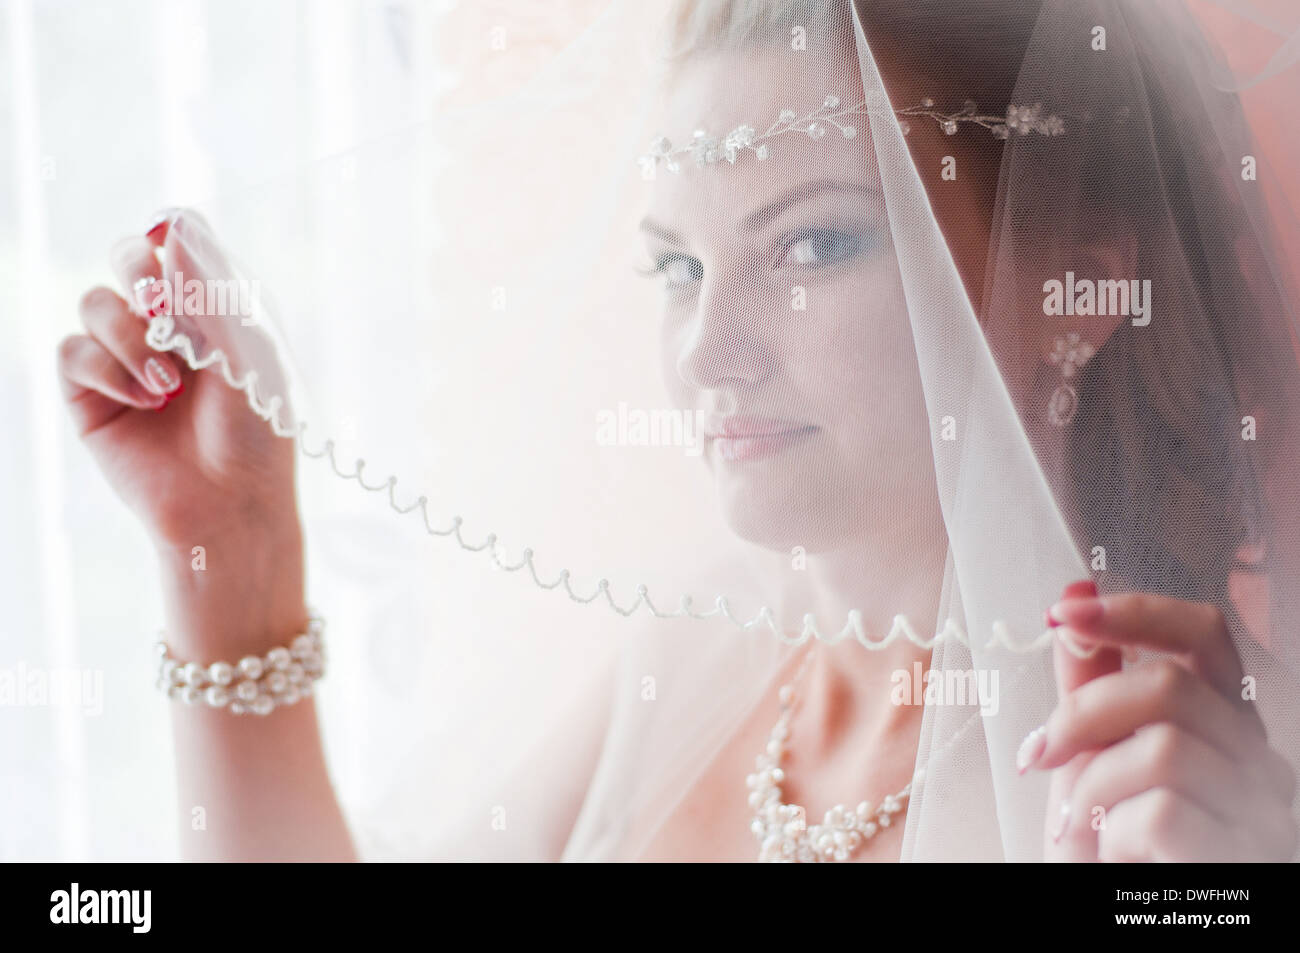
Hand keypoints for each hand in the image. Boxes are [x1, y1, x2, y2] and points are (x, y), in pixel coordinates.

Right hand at [57, 210, 298, 551]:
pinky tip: (147, 401)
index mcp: (213, 309)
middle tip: (158, 302)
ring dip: (128, 336)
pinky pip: (73, 352)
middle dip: (136, 268)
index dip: (169, 237)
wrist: (233, 502)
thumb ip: (210, 290)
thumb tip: (174, 227)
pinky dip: (107, 370)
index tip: (171, 248)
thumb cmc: (257, 431)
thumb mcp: (247, 353)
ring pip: (95, 303)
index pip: (179, 245)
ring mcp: (126, 358)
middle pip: (126, 257)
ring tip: (169, 385)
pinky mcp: (93, 396)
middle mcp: (167, 327)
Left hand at [1019, 582, 1297, 860]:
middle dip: (1081, 714)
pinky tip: (1111, 851)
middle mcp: (1255, 757)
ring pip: (1163, 750)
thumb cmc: (1108, 836)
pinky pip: (1162, 812)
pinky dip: (1113, 831)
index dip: (1135, 611)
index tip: (1063, 612)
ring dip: (1092, 787)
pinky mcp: (1241, 856)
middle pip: (1169, 686)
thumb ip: (1089, 679)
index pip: (1204, 634)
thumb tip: (1075, 592)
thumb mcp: (1089, 751)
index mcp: (1222, 719)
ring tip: (1080, 821)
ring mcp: (1258, 809)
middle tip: (1038, 753)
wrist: (1116, 908)